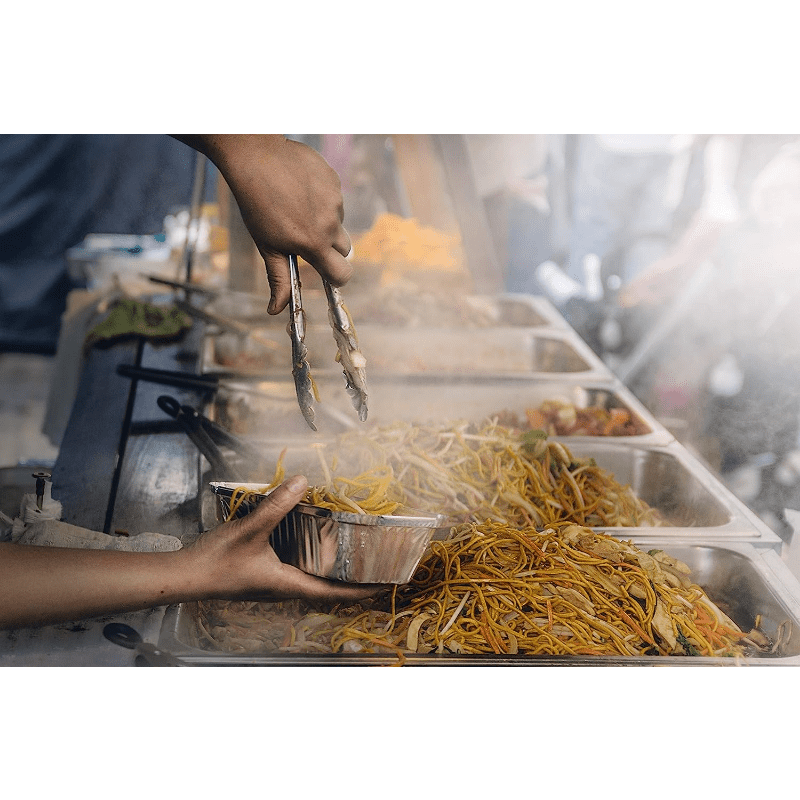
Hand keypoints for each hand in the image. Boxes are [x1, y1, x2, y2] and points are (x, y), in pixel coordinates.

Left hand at [177, 135, 352, 313]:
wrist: (255, 156)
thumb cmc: (256, 204)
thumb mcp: (266, 245)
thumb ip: (278, 278)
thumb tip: (276, 310)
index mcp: (313, 243)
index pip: (343, 274)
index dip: (337, 278)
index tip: (327, 273)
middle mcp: (329, 223)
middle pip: (345, 249)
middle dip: (330, 249)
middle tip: (307, 238)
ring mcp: (335, 200)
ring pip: (338, 221)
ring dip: (324, 221)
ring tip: (297, 207)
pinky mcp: (335, 180)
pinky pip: (335, 198)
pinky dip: (322, 199)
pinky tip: (301, 190)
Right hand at [185, 474, 379, 603]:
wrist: (184, 576)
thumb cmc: (216, 562)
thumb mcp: (251, 530)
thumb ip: (277, 506)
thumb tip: (302, 482)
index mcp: (288, 584)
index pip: (334, 592)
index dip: (361, 591)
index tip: (384, 585)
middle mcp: (284, 587)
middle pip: (327, 585)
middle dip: (351, 576)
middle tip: (374, 562)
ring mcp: (273, 582)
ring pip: (310, 575)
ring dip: (330, 566)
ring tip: (351, 550)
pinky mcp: (262, 573)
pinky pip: (294, 565)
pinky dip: (309, 555)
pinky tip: (309, 537)